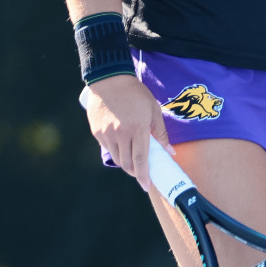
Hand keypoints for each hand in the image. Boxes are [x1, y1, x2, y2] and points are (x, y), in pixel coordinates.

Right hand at [80, 74, 168, 194]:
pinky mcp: (96, 132)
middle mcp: (120, 134)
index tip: (147, 186)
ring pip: (117, 158)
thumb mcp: (154, 110)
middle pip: (127, 163)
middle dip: (135, 172)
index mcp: (137, 129)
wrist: (109, 80)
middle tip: (142, 173)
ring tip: (133, 160)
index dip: (144, 176)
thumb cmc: (136, 94)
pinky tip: (122, 145)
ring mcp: (106, 134)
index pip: (141, 159)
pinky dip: (116, 151)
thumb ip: (160, 133)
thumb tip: (169, 152)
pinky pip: (108, 148)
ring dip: (126, 163)